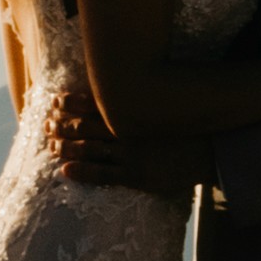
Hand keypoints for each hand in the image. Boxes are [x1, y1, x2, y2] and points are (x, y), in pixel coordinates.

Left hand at [43, 87, 203, 196]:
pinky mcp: (137, 176)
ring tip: (50, 146)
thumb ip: (145, 97)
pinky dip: (82, 172)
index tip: (56, 101)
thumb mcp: (167, 104)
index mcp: (134, 112)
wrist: (214, 150)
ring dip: (66, 148)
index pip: (96, 104)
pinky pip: (103, 175)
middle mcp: (129, 131)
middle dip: (63, 125)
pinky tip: (64, 171)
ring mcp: (131, 154)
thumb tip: (125, 84)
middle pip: (86, 127)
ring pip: (89, 150)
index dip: (72, 103)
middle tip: (46, 124)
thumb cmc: (190, 126)